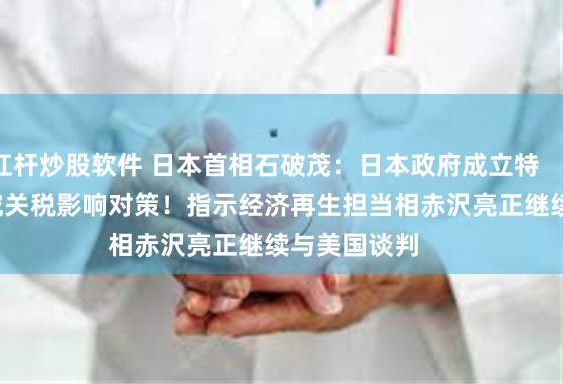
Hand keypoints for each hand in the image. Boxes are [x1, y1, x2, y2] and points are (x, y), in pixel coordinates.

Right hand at [89, 120, 246, 290]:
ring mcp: (157, 236)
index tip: (225, 217)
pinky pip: (184, 278)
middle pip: (174, 233)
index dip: (196, 204)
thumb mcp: (187, 130)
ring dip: (210, 277)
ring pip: (178, 262)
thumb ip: (190, 137)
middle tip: (246, 256)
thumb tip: (193, 151)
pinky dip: (207, 290)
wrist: (163, 168)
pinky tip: (232, 296)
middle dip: (210, 248)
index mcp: (151, 171)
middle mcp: (148, 209)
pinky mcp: (170, 255)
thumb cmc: (186, 144)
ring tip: (242, 286)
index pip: (171, 189)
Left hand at [176, 239, 452, 336]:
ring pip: (250, 303)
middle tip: (184, 316)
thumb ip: (361, 267)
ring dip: (217, 303)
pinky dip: (230, 284)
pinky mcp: (288, 280)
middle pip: (255, 314)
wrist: (398, 261)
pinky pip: (255, 287)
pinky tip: (204, 277)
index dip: (246, 318)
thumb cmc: (394, 262)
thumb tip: (334, 277)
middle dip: (218, 315)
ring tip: (182, 308)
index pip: (278, 316)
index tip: (214, 319)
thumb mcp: (385, 262)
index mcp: (322, 308)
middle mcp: (302, 306)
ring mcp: (293, 295)